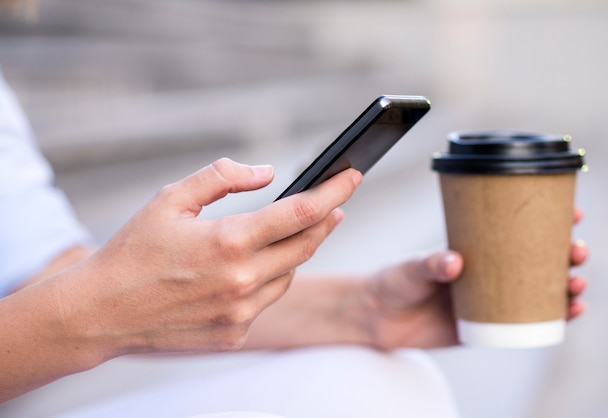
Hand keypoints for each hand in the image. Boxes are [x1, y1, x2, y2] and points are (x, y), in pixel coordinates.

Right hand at [54, 158, 361, 356]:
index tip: (353, 177)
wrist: (102, 311)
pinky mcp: (235, 333)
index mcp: (229, 241)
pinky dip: (268, 279)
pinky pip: (267, 299)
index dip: (334, 192)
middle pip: (307, 245)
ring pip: (290, 274)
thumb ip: (223, 178)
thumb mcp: (171, 199)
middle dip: (324, 220)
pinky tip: (253, 268)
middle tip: (331, 204)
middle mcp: (242, 281)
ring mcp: (241, 312)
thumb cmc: (134, 250)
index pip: (302, 213)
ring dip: (295, 251)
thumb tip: (267, 172)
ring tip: (286, 233)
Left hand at [363, 209, 587, 349]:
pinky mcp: (486, 327)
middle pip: (537, 260)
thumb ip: (430, 263)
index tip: (571, 213)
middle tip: (575, 252)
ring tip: (575, 284)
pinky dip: (551, 319)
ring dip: (565, 287)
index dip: (547, 221)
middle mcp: (487, 273)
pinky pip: (525, 323)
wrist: (377, 318)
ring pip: (538, 291)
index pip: (515, 231)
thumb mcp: (411, 267)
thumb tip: (455, 263)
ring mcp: (489, 300)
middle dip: (564, 254)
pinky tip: (569, 313)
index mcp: (474, 250)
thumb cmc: (393, 282)